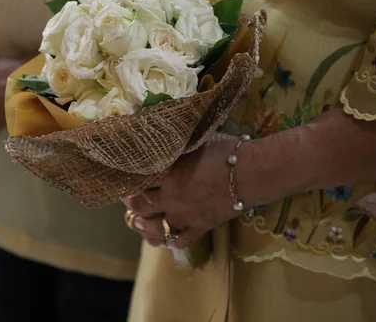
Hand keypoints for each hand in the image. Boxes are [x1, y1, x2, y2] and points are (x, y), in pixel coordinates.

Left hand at [125, 133, 253, 247]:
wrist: (253, 172)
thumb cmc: (226, 150)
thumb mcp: (196, 140)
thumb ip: (176, 144)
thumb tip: (160, 134)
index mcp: (169, 175)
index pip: (137, 181)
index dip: (126, 180)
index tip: (121, 175)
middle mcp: (173, 199)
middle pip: (139, 206)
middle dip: (129, 202)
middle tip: (127, 196)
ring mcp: (187, 217)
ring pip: (155, 229)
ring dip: (141, 226)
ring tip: (136, 221)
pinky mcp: (202, 227)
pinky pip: (179, 241)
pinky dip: (167, 241)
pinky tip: (160, 238)